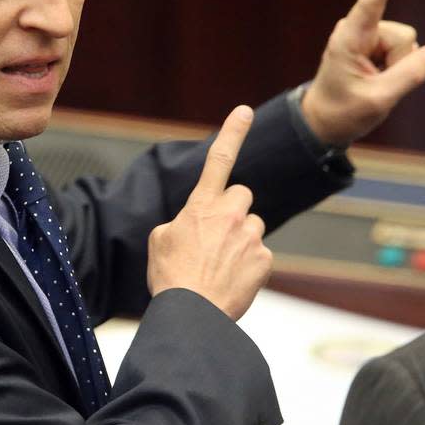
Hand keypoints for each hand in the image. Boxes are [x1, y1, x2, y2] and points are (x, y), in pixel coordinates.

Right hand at [146, 105, 271, 320]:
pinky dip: (248, 265)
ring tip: (220, 265)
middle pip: (242, 196)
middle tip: (217, 235)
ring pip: (252, 227)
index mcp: (201, 205)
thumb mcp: (160, 241)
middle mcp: (230, 214)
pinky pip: (260, 255)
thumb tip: (192, 225)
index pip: (219, 159)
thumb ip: (179, 222)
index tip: (244, 111)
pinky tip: (231, 280)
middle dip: (233, 209)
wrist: (191, 313)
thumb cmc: (171, 278)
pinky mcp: (265, 259)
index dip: (233, 132)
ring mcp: (251, 236)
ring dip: (241, 239)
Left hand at [303, 0, 424, 144]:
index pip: (372, 3)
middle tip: (375, 85)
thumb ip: (409, 76)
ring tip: (373, 83)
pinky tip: (377, 79)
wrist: (324, 122)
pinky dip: (397, 68)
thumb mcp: (378, 100)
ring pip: (407, 44)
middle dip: (400, 62)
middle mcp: (359, 31)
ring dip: (398, 67)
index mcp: (350, 39)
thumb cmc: (343, 112)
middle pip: (404, 36)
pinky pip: (404, 52)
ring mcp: (368, 37)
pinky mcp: (375, 45)